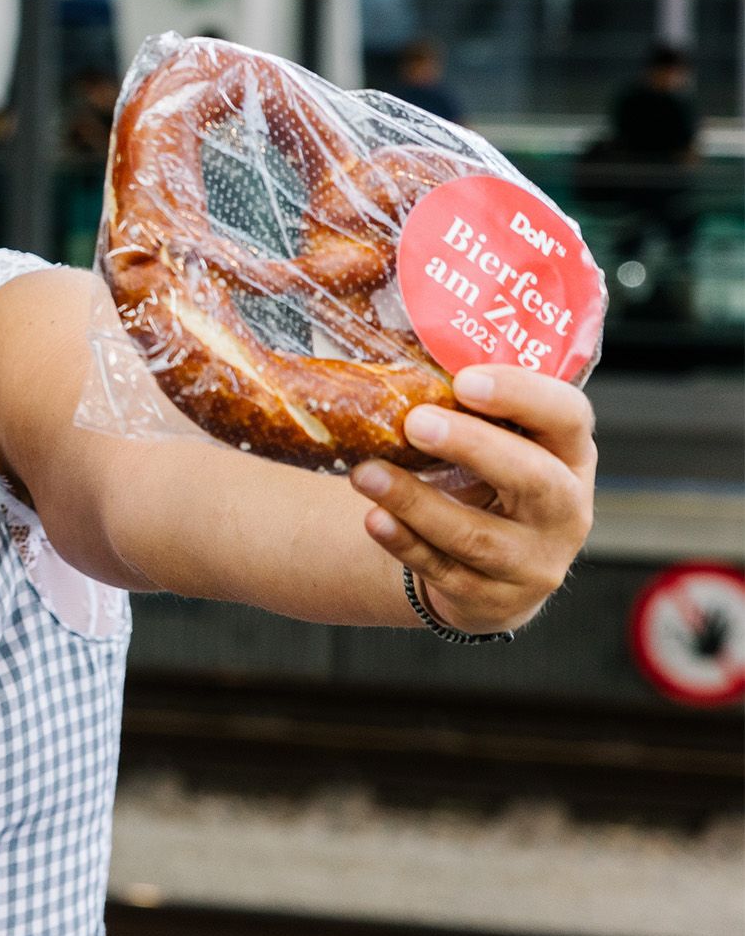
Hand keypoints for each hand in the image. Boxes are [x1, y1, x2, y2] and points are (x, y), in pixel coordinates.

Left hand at [350, 365, 595, 635]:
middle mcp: (565, 510)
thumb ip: (468, 407)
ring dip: (416, 501)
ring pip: (478, 535)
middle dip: (474, 447)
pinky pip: (444, 571)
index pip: (569, 418)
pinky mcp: (493, 599)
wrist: (490, 573)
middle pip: (533, 478)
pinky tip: (374, 519)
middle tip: (414, 421)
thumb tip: (388, 335)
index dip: (523, 396)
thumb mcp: (499, 444)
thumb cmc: (486, 483)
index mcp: (569, 455)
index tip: (465, 380)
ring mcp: (534, 561)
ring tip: (365, 473)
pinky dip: (405, 544)